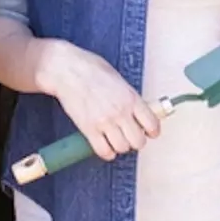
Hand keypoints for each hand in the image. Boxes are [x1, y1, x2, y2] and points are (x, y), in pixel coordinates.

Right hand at [34, 40, 161, 161]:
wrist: (67, 70)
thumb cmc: (91, 68)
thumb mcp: (118, 79)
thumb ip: (129, 97)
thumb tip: (138, 110)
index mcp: (131, 98)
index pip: (152, 124)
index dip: (152, 131)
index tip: (149, 131)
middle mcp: (121, 112)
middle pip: (139, 141)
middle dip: (136, 140)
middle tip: (131, 135)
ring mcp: (105, 122)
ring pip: (122, 148)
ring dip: (121, 146)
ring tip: (116, 139)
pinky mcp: (89, 129)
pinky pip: (104, 151)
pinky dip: (107, 152)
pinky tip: (105, 145)